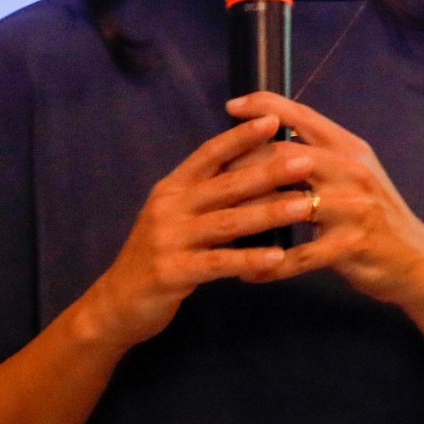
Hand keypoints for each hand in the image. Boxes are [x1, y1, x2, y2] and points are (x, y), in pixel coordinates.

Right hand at [73, 114, 327, 348]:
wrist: (117, 303)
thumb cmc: (160, 256)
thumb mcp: (178, 218)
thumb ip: (208, 196)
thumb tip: (255, 169)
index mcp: (172, 189)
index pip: (209, 154)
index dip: (240, 136)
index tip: (274, 119)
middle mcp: (169, 207)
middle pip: (225, 184)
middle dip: (268, 170)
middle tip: (306, 160)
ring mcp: (168, 239)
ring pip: (227, 221)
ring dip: (268, 212)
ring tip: (304, 205)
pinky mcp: (171, 272)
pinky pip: (218, 263)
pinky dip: (249, 259)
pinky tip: (278, 258)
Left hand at [224, 92, 423, 309]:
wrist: (417, 261)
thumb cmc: (377, 216)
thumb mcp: (356, 175)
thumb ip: (321, 156)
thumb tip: (269, 141)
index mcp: (350, 148)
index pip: (302, 115)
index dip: (264, 106)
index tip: (231, 106)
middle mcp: (352, 170)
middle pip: (283, 157)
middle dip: (242, 168)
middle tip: (214, 183)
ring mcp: (353, 207)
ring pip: (285, 204)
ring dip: (248, 219)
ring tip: (219, 229)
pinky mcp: (351, 244)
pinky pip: (298, 256)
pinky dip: (269, 266)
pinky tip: (248, 273)